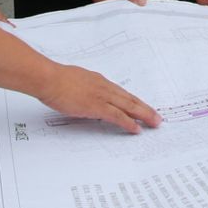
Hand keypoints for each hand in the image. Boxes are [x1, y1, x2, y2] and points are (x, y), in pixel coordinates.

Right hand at [36, 63, 161, 134]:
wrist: (49, 79)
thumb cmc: (56, 80)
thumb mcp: (75, 81)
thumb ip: (83, 88)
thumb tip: (85, 96)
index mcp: (100, 81)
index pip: (122, 93)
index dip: (134, 101)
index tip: (143, 107)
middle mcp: (105, 88)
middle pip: (130, 99)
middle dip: (145, 109)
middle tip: (157, 117)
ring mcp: (102, 97)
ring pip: (129, 107)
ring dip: (144, 115)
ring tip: (154, 123)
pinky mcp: (97, 107)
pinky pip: (118, 116)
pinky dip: (129, 123)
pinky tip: (137, 129)